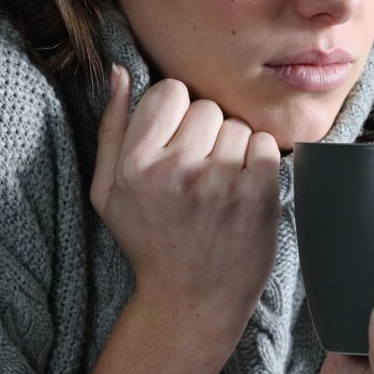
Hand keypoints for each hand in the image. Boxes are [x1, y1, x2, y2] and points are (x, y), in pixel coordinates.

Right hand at [91, 64, 282, 327]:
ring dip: (234, 149)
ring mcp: (218, 182)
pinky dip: (260, 163)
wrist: (191, 301)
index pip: (169, 92)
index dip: (177, 114)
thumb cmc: (150, 241)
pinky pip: (265, 146)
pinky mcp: (256, 195)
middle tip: (199, 172)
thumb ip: (111, 128)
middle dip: (207, 133)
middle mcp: (174, 170)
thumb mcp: (107, 191)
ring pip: (238, 125)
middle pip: (207, 107)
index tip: (178, 142)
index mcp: (134, 164)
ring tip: (220, 186)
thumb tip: (119, 72)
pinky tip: (244, 191)